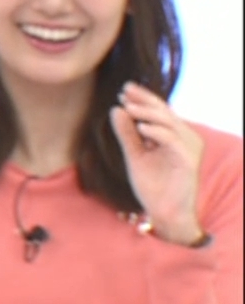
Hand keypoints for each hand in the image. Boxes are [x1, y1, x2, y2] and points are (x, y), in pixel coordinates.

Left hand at [112, 84, 204, 244]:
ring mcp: (188, 149)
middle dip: (144, 100)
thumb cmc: (153, 185)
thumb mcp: (134, 155)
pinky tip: (141, 128)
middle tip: (125, 91)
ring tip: (128, 107)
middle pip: (165, 112)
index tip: (124, 90)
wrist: (164, 212)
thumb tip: (116, 109)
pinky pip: (173, 141)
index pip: (159, 111)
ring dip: (147, 113)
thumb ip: (127, 134)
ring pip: (169, 122)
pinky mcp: (188, 161)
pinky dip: (157, 132)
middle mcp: (184, 139)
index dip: (143, 99)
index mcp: (173, 135)